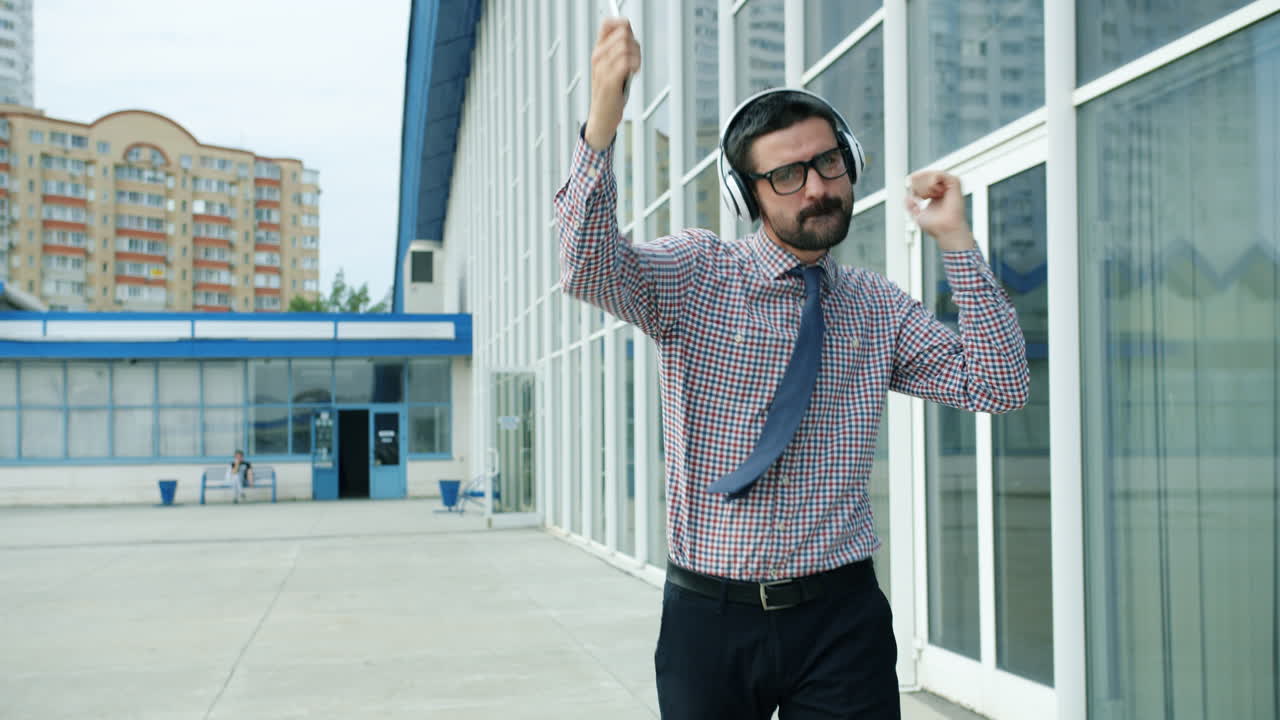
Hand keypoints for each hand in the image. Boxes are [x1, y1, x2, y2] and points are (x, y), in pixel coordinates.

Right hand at [584, 18, 640, 151]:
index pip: (608, 24)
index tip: (630, 38)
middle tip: (636, 59)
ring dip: (637, 56)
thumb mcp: (611, 68)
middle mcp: (598, 57)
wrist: (602, 118)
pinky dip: (634, 66)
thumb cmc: (610, 94)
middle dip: (635, 45)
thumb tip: (630, 34)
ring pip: (626, 46)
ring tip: (635, 68)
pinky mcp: (609, 81)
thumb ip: (619, 51)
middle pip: (622, 34)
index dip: (623, 26)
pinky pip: (626, 62)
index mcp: (598, 52)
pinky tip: (633, 73)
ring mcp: (602, 69)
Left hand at [906, 170, 975, 250]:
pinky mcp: (954, 183)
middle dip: (918, 186)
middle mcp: (943, 189)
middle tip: (921, 197)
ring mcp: (949, 186)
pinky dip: (932, 183)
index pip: (922, 181)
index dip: (914, 186)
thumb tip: (907, 196)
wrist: (945, 230)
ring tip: (927, 196)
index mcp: (935, 194)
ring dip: (925, 186)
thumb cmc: (935, 226)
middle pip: (925, 175)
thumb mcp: (917, 215)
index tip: (914, 197)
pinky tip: (933, 194)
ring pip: (931, 174)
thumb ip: (910, 206)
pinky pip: (939, 174)